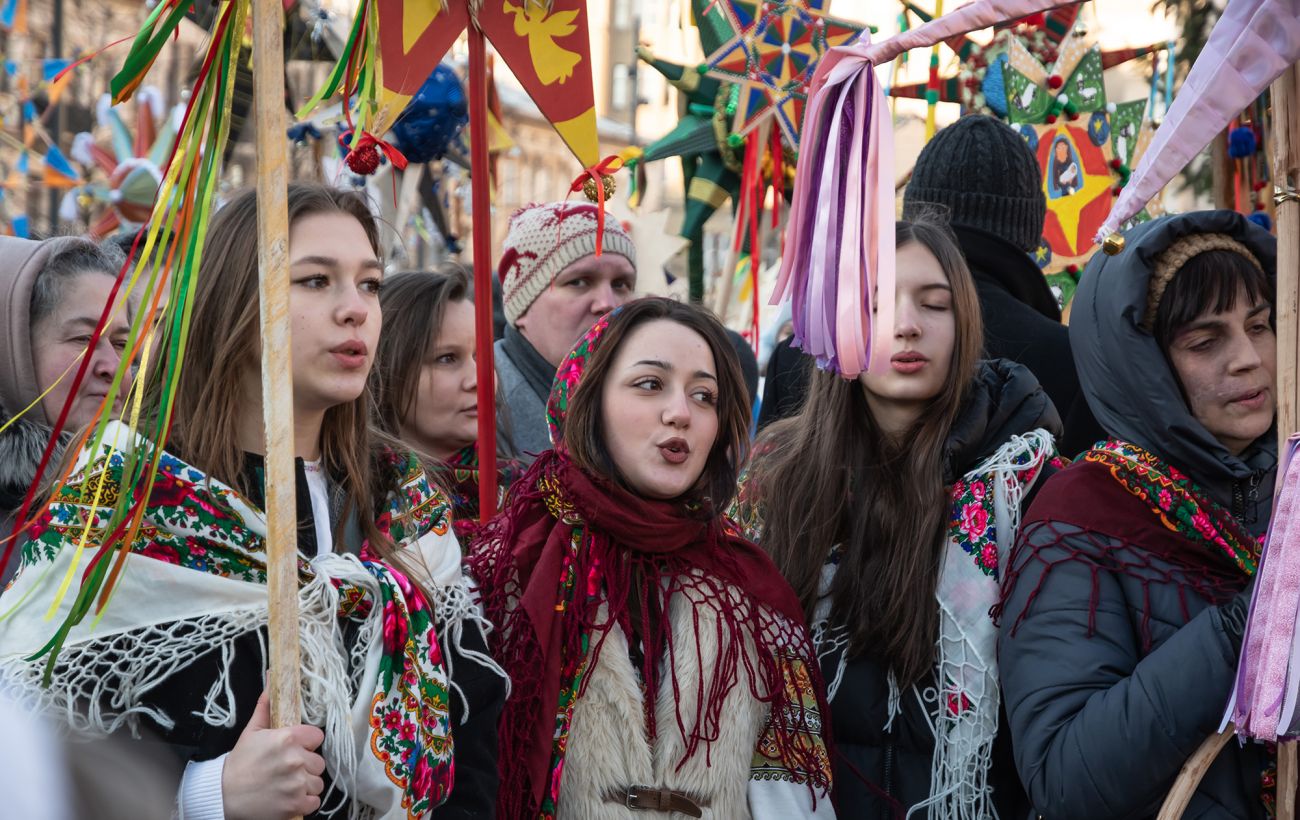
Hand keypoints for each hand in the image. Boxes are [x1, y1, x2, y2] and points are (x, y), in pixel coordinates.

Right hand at [222, 692, 325, 819]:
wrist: (223, 795)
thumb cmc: (239, 763)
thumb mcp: (252, 731)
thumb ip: (267, 705)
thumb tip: (273, 677)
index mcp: (287, 738)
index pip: (317, 737)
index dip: (307, 743)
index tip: (296, 748)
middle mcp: (295, 760)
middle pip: (318, 761)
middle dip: (305, 765)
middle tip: (286, 769)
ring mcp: (297, 784)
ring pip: (317, 782)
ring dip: (305, 784)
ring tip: (286, 784)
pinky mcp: (296, 805)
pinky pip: (314, 801)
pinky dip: (304, 801)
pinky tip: (288, 797)